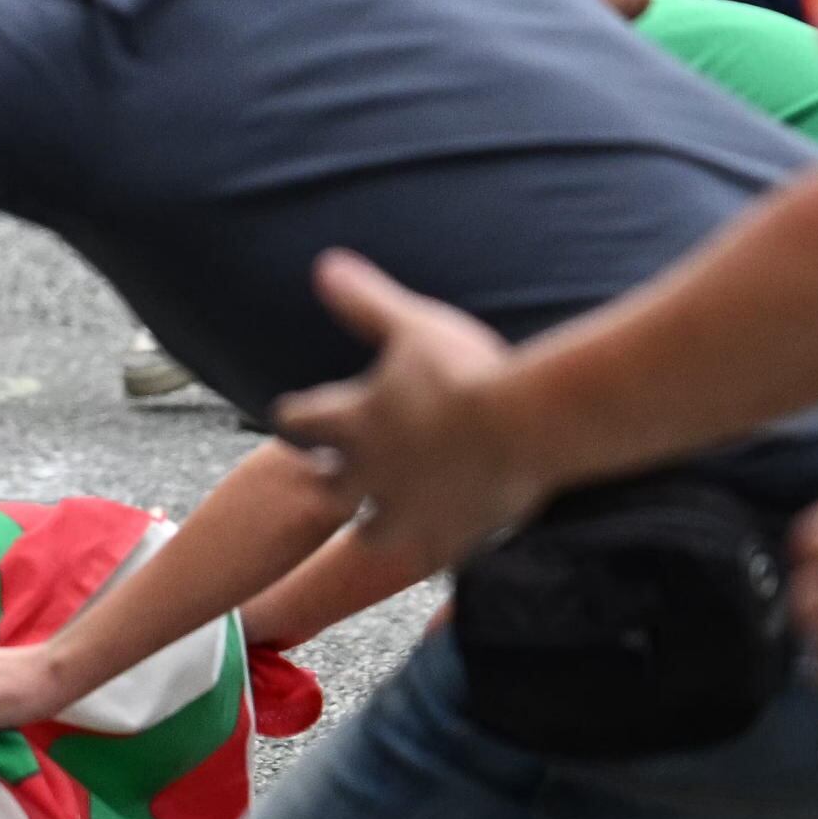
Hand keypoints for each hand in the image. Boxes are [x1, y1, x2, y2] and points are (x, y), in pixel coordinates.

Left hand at [277, 251, 538, 575]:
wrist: (525, 426)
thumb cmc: (466, 370)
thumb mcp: (412, 325)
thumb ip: (366, 302)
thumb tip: (324, 267)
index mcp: (354, 422)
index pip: (298, 421)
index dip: (296, 416)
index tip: (292, 415)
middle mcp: (372, 473)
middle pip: (331, 487)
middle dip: (331, 478)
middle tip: (333, 472)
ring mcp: (411, 511)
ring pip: (372, 533)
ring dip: (374, 525)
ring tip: (380, 521)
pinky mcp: (453, 535)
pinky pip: (435, 551)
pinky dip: (438, 545)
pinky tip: (447, 540)